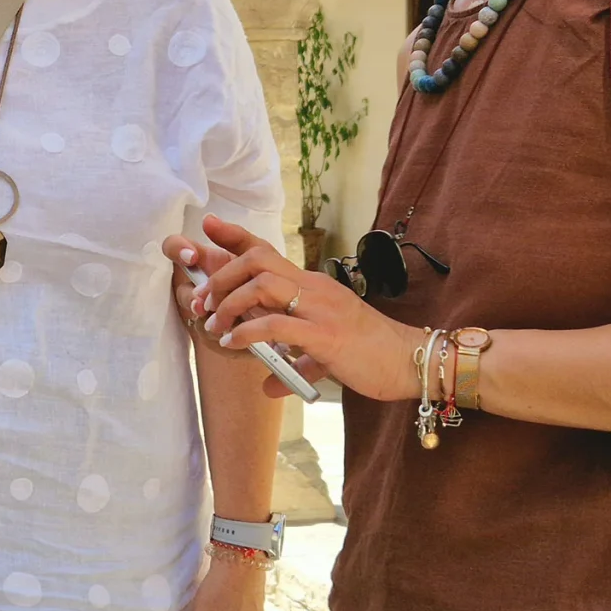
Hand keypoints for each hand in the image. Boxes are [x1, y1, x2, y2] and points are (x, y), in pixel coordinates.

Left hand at [172, 215, 421, 402]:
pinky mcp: (325, 335)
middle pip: (257, 260)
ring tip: (215, 325)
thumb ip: (294, 363)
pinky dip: (249, 333)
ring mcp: (321, 308)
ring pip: (263, 285)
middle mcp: (314, 288)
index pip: (268, 250)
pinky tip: (235, 344)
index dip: (235, 236)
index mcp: (312, 284)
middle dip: (221, 276)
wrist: (408, 362)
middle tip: (202, 303)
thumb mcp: (324, 352)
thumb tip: (268, 386)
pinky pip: (277, 326)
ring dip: (230, 303)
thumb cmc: (368, 354)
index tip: (208, 225)